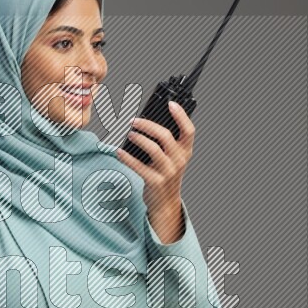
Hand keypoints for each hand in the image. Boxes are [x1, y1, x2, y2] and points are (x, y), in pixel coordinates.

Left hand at [117, 101, 195, 242]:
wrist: (165, 202)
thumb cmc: (165, 174)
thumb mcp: (172, 158)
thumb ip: (166, 142)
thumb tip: (145, 122)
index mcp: (185, 151)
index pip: (189, 130)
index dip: (181, 116)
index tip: (170, 104)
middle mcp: (179, 160)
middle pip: (165, 136)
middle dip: (148, 125)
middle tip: (134, 121)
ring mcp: (168, 172)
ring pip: (153, 149)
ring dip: (139, 139)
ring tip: (129, 134)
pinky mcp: (156, 182)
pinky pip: (139, 167)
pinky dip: (127, 158)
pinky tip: (119, 152)